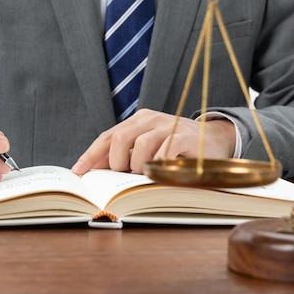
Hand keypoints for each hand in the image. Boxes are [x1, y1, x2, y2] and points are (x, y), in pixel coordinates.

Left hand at [71, 109, 235, 175]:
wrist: (214, 139)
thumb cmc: (175, 148)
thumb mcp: (148, 148)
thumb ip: (124, 155)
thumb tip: (94, 170)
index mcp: (138, 121)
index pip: (107, 136)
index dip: (90, 155)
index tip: (78, 172)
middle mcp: (150, 119)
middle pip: (119, 138)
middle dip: (116, 162)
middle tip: (125, 175)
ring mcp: (168, 126)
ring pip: (140, 145)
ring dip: (138, 166)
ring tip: (146, 174)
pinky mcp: (185, 137)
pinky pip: (165, 150)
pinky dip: (158, 164)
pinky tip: (160, 172)